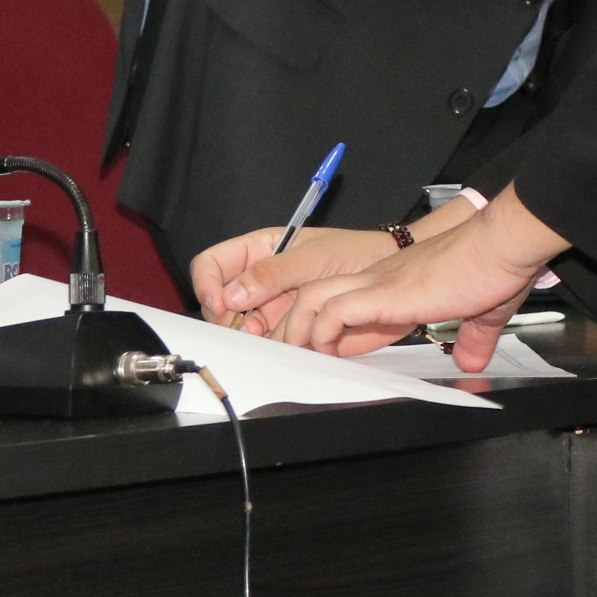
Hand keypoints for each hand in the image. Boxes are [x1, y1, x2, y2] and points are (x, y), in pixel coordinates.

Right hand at [192, 226, 404, 332]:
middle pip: (219, 300)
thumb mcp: (312, 258)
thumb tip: (231, 295)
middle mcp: (259, 278)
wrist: (390, 277)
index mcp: (259, 250)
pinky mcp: (288, 327)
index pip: (212, 263)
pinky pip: (267, 341)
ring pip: (241, 325)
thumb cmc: (355, 254)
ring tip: (271, 335)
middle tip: (249, 326)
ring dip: (249, 335)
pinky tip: (287, 344)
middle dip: (226, 316)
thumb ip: (272, 273)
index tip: (219, 303)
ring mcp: (272, 304)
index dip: (207, 283)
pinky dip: (270, 346)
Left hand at [227, 189, 570, 370]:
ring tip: (301, 358)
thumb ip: (471, 337)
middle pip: (313, 294)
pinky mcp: (385, 293)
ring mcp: (378, 282)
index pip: (346, 304)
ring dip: (300, 331)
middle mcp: (379, 278)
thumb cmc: (493, 268)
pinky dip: (323, 333)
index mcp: (396, 281)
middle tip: (295, 358)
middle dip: (296, 327)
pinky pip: (335, 312)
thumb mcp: (480, 311)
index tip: (327, 355)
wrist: (501, 244)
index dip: (329, 332)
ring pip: (313, 299)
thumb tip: (471, 360)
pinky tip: (328, 351)